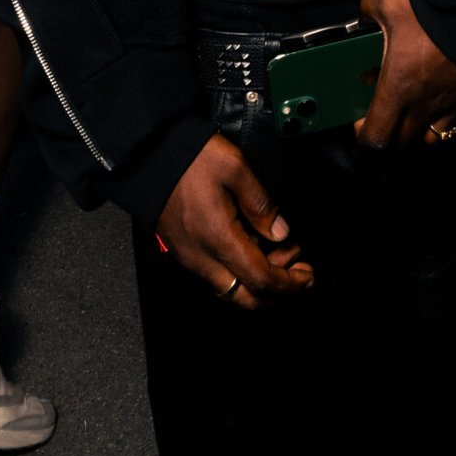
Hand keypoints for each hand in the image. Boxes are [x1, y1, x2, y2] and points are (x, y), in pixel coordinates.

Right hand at [157, 135, 314, 311]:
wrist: (145, 155)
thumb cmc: (190, 157)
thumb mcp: (234, 167)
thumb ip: (261, 203)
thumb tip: (281, 234)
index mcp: (218, 239)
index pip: (261, 280)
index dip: (289, 284)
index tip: (309, 276)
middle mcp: (202, 258)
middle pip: (245, 299)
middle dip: (277, 293)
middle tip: (298, 269)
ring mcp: (190, 258)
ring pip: (230, 291)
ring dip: (259, 282)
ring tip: (281, 251)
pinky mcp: (183, 252)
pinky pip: (216, 276)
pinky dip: (240, 271)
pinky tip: (254, 246)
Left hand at [355, 0, 455, 150]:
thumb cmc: (429, 12)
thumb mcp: (387, 2)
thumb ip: (368, 8)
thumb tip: (365, 15)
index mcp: (397, 89)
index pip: (376, 135)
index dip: (364, 133)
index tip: (360, 120)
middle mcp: (423, 105)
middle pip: (402, 140)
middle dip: (390, 131)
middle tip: (386, 108)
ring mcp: (450, 103)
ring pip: (431, 136)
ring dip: (419, 127)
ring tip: (414, 108)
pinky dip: (446, 116)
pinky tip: (442, 95)